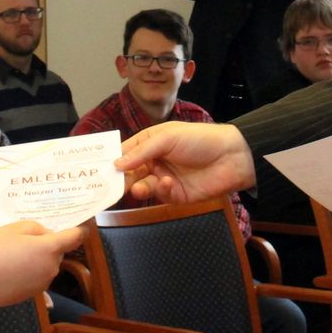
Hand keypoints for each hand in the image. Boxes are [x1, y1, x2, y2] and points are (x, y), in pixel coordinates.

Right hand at [0, 221, 81, 310]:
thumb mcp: (14, 228)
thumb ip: (38, 229)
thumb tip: (48, 236)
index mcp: (50, 249)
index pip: (76, 237)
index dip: (81, 228)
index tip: (82, 223)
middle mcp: (51, 268)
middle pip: (57, 251)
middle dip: (46, 244)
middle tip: (23, 239)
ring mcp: (42, 284)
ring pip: (45, 265)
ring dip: (36, 259)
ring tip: (10, 255)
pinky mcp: (32, 295)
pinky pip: (35, 277)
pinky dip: (28, 272)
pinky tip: (8, 269)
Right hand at [116, 121, 255, 203]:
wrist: (232, 156)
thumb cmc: (200, 139)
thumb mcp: (168, 137)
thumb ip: (141, 151)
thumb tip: (117, 163)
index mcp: (152, 143)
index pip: (127, 152)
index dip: (114, 160)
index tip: (99, 169)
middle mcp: (156, 161)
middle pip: (132, 173)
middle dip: (122, 179)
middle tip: (111, 186)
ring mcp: (166, 178)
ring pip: (144, 186)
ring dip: (139, 187)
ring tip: (139, 187)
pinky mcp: (178, 195)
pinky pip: (161, 195)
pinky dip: (161, 190)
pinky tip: (167, 183)